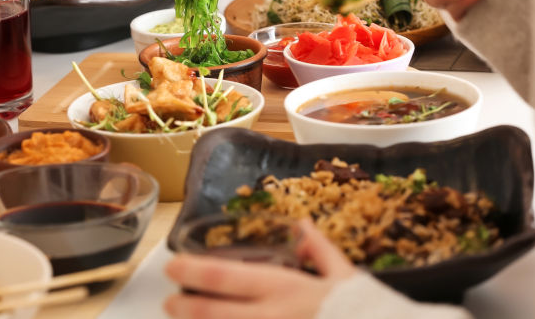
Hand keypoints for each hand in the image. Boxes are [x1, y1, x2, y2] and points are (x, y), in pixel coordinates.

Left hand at [164, 220, 356, 318]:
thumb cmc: (365, 312)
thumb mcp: (346, 278)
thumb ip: (320, 251)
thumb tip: (302, 225)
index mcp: (284, 289)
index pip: (224, 277)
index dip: (190, 272)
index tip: (171, 267)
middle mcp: (270, 318)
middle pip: (210, 314)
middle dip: (183, 308)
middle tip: (168, 303)